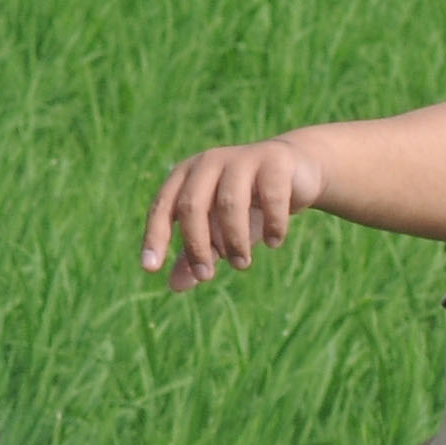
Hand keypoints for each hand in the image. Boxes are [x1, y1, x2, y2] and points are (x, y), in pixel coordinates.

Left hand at [141, 138, 328, 290]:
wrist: (295, 173)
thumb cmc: (248, 205)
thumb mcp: (219, 232)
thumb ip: (195, 255)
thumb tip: (174, 286)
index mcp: (186, 176)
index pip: (162, 207)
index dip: (154, 237)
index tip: (150, 268)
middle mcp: (208, 163)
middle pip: (191, 206)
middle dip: (196, 245)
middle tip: (206, 276)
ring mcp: (241, 158)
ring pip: (228, 203)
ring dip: (234, 240)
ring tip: (242, 264)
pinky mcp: (275, 161)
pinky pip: (270, 197)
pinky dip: (271, 224)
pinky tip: (274, 242)